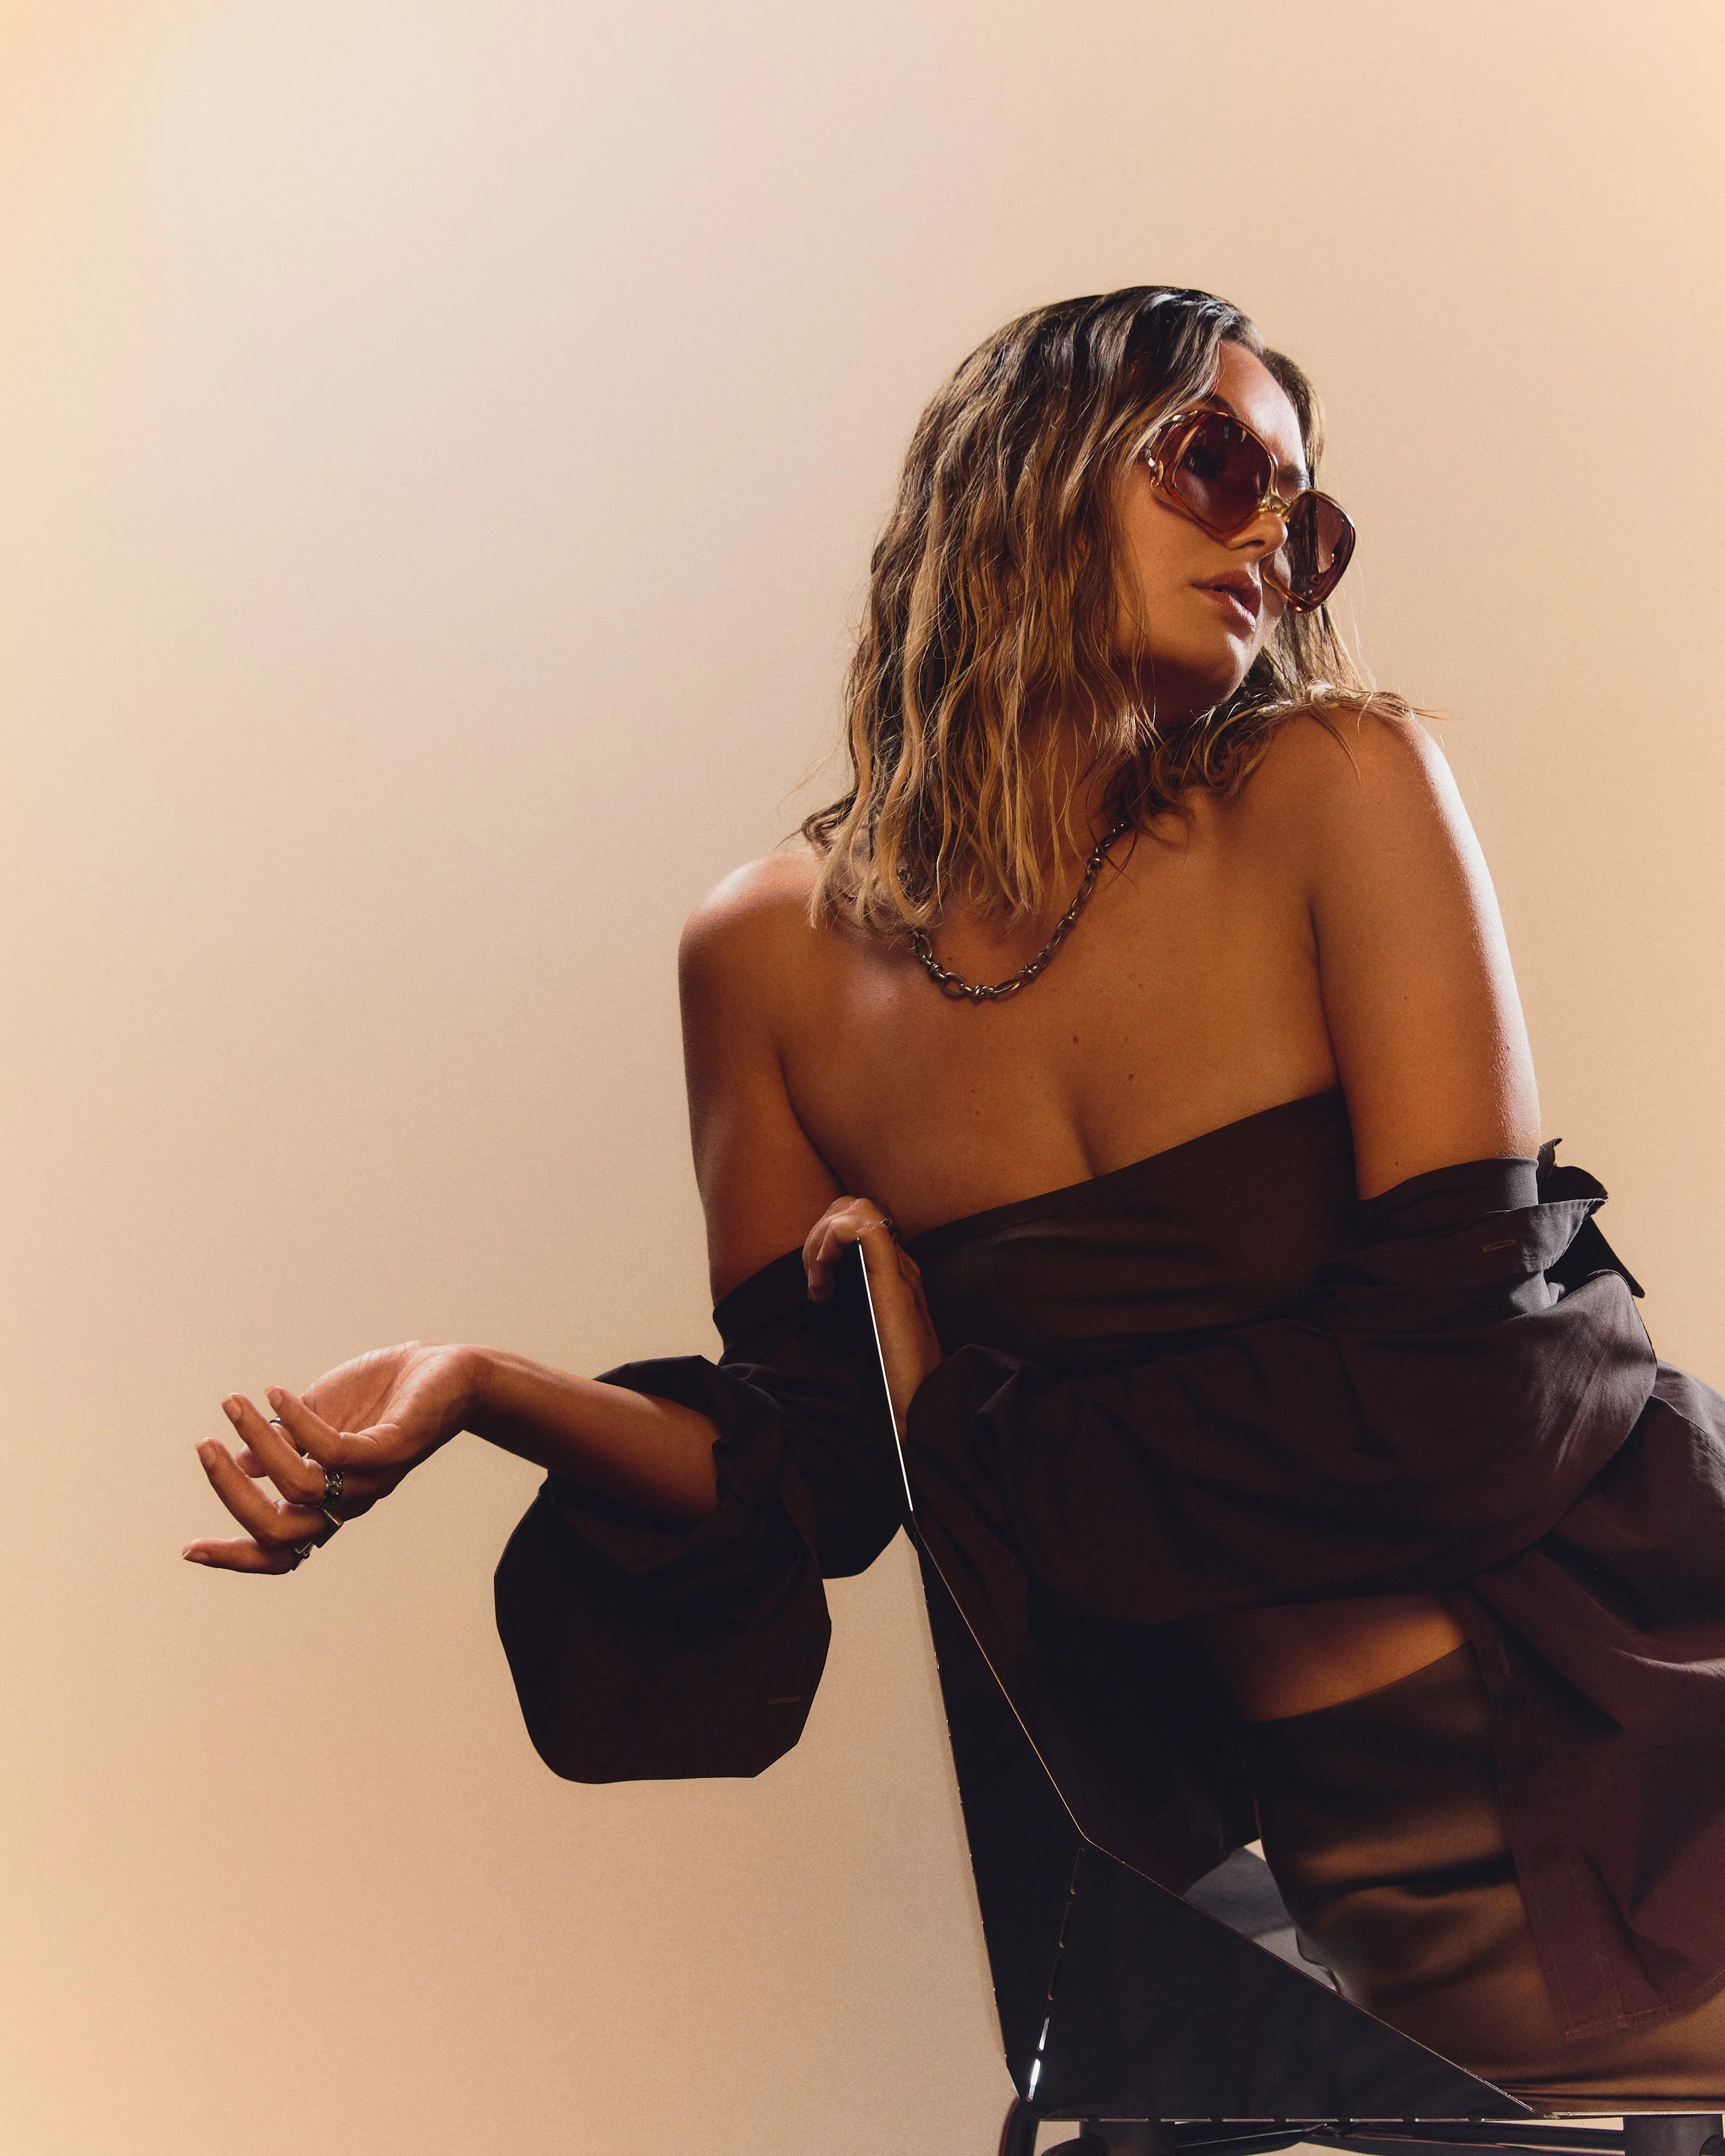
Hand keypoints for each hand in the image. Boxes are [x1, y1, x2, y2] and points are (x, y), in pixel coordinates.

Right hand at [183, 1341, 484, 1573]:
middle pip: (281, 1532)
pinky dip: (297, 1422)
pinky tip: (276, 1394)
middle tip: (204, 1448)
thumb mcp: (318, 1423)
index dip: (235, 1558)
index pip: (279, 1550)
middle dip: (232, 1495)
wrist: (445, 1371)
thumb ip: (282, 1448)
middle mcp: (348, 1499)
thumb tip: (237, 1463)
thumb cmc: (379, 1398)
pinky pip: (334, 1450)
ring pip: (300, 1488)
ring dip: (257, 1442)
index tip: (189, 1550)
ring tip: (234, 1403)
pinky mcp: (392, 1449)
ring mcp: (371, 1478)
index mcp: (326, 1500)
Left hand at [803, 1197, 940, 1431]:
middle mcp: (901, 1263)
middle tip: (814, 1279)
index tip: (816, 1284)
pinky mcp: (895, 1280)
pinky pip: (864, 1229)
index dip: (825, 1238)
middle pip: (854, 1206)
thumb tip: (821, 1290)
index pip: (856, 1221)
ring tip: (818, 1280)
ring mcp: (900, 1269)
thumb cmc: (894, 1375)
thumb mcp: (865, 1329)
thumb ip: (852, 1304)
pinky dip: (834, 1240)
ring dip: (823, 1237)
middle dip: (819, 1233)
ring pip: (856, 1210)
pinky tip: (824, 1274)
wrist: (921, 1401)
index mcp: (894, 1271)